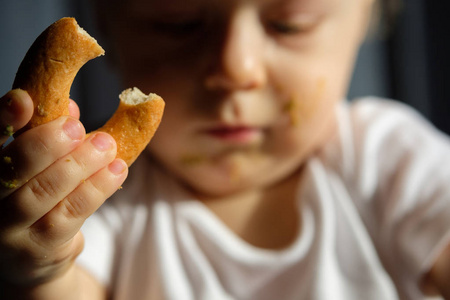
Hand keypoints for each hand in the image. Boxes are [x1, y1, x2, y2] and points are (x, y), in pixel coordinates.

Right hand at [0, 89, 127, 288]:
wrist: (32, 257)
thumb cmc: (36, 199)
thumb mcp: (39, 167)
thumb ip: (49, 138)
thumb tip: (71, 107)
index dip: (2, 120)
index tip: (24, 99)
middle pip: (13, 170)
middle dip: (47, 144)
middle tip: (76, 127)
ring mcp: (10, 229)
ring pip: (44, 192)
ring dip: (80, 164)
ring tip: (107, 145)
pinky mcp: (40, 247)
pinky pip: (72, 213)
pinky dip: (97, 188)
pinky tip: (117, 170)